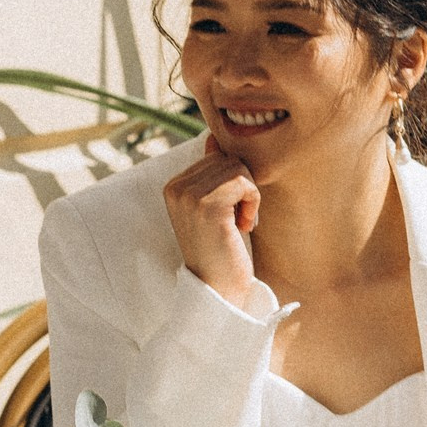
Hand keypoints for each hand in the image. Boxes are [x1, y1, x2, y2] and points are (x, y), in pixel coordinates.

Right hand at [163, 138, 261, 305]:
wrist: (218, 287)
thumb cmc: (222, 249)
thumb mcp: (215, 206)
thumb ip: (212, 173)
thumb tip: (213, 138)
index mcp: (173, 185)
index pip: (216, 157)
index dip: (233, 183)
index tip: (229, 215)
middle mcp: (175, 187)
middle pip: (227, 158)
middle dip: (242, 187)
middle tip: (236, 220)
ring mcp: (188, 195)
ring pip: (237, 167)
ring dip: (249, 195)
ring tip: (239, 223)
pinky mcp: (206, 205)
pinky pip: (243, 181)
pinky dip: (253, 202)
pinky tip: (244, 226)